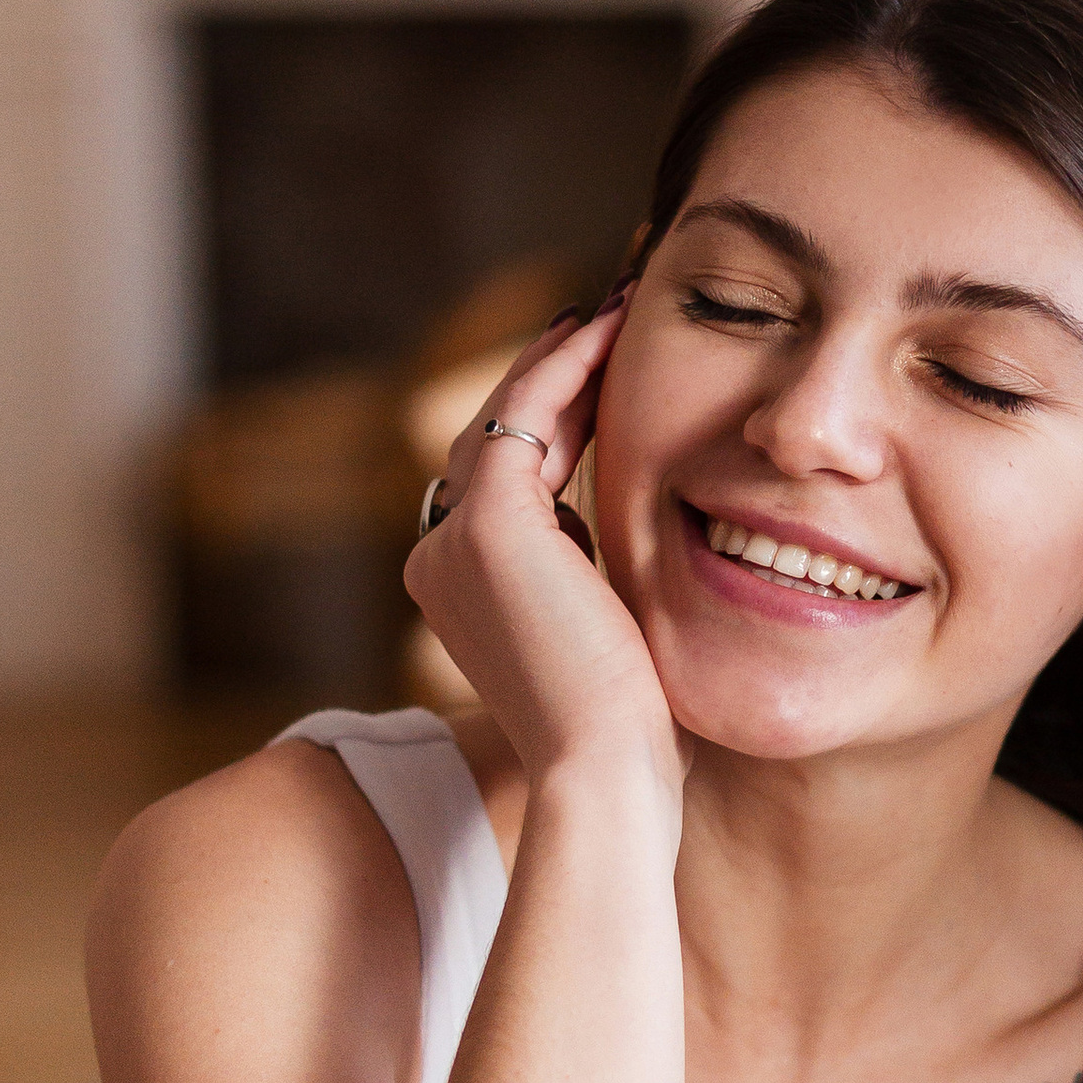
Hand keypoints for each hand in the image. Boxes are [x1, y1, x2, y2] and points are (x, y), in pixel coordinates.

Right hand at [404, 297, 683, 801]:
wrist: (607, 770)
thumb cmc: (629, 729)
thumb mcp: (607, 634)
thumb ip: (598, 580)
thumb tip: (645, 546)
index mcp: (462, 589)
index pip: (505, 480)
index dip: (554, 420)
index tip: (606, 373)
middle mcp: (437, 560)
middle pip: (493, 440)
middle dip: (551, 377)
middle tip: (607, 317)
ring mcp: (452, 542)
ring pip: (503, 419)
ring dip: (560, 359)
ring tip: (614, 311)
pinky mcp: (488, 527)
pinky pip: (525, 417)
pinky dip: (565, 367)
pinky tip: (609, 332)